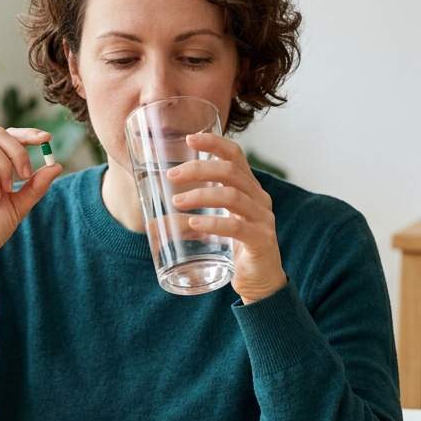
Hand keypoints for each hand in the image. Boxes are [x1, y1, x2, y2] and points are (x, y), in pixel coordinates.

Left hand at [166, 132, 287, 303]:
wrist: (261, 281)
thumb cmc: (236, 246)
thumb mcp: (219, 220)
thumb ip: (199, 208)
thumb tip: (157, 207)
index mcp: (249, 188)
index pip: (235, 155)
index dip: (214, 143)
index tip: (189, 139)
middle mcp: (259, 198)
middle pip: (230, 171)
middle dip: (198, 169)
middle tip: (171, 175)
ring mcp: (263, 218)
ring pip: (231, 196)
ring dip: (200, 195)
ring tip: (176, 202)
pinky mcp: (261, 240)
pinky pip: (236, 227)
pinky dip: (213, 223)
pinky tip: (194, 223)